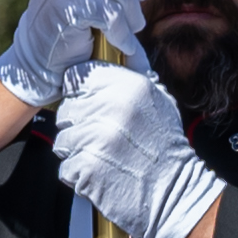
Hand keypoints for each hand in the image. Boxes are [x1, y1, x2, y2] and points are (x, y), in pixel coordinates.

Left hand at [46, 59, 226, 237]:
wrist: (174, 191)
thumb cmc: (165, 145)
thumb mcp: (159, 97)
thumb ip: (136, 70)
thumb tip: (121, 46)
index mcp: (127, 86)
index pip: (77, 77)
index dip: (81, 93)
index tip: (92, 106)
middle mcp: (110, 108)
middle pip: (67, 110)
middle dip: (79, 125)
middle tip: (105, 139)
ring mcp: (96, 139)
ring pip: (63, 139)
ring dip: (78, 151)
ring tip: (106, 157)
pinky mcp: (86, 168)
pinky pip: (66, 166)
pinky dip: (79, 174)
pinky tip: (102, 173)